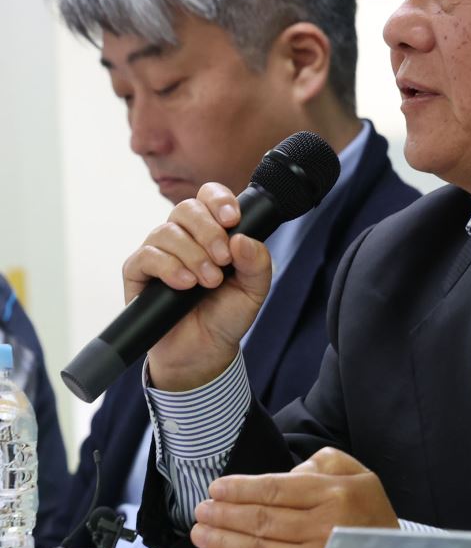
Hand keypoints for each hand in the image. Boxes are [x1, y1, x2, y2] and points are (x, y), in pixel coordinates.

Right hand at [124, 183, 271, 390]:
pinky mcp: (137, 272)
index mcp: (212, 232)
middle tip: (224, 260)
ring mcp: (159, 252)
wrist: (203, 351)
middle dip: (209, 231)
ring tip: (208, 281)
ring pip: (167, 231)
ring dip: (193, 254)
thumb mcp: (254, 290)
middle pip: (186, 208)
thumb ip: (257, 264)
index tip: (233, 219)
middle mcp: (183, 237)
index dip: (219, 200)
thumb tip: (243, 239)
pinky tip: (185, 283)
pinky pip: (146, 255)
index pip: (209, 196)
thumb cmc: (226, 315)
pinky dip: (169, 267)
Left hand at [190, 447, 398, 547]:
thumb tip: (289, 471)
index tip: (216, 488)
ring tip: (199, 532)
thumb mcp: (360, 476)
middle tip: (201, 509)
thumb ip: (325, 462)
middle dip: (224, 514)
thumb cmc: (369, 516)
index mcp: (335, 495)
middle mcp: (323, 527)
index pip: (276, 490)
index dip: (240, 489)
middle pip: (260, 520)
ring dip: (221, 540)